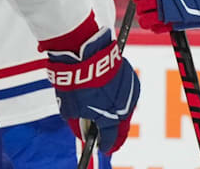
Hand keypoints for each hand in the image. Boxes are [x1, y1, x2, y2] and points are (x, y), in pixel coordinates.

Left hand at [45, 28, 139, 152]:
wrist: (84, 52)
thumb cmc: (75, 80)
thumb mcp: (69, 107)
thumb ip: (76, 122)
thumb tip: (80, 131)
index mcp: (109, 118)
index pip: (110, 138)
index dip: (106, 145)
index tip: (104, 148)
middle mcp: (123, 108)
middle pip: (122, 126)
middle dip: (116, 135)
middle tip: (111, 140)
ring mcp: (128, 92)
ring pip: (125, 109)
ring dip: (118, 113)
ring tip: (110, 116)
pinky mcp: (130, 77)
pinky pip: (126, 92)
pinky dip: (119, 96)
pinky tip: (112, 95)